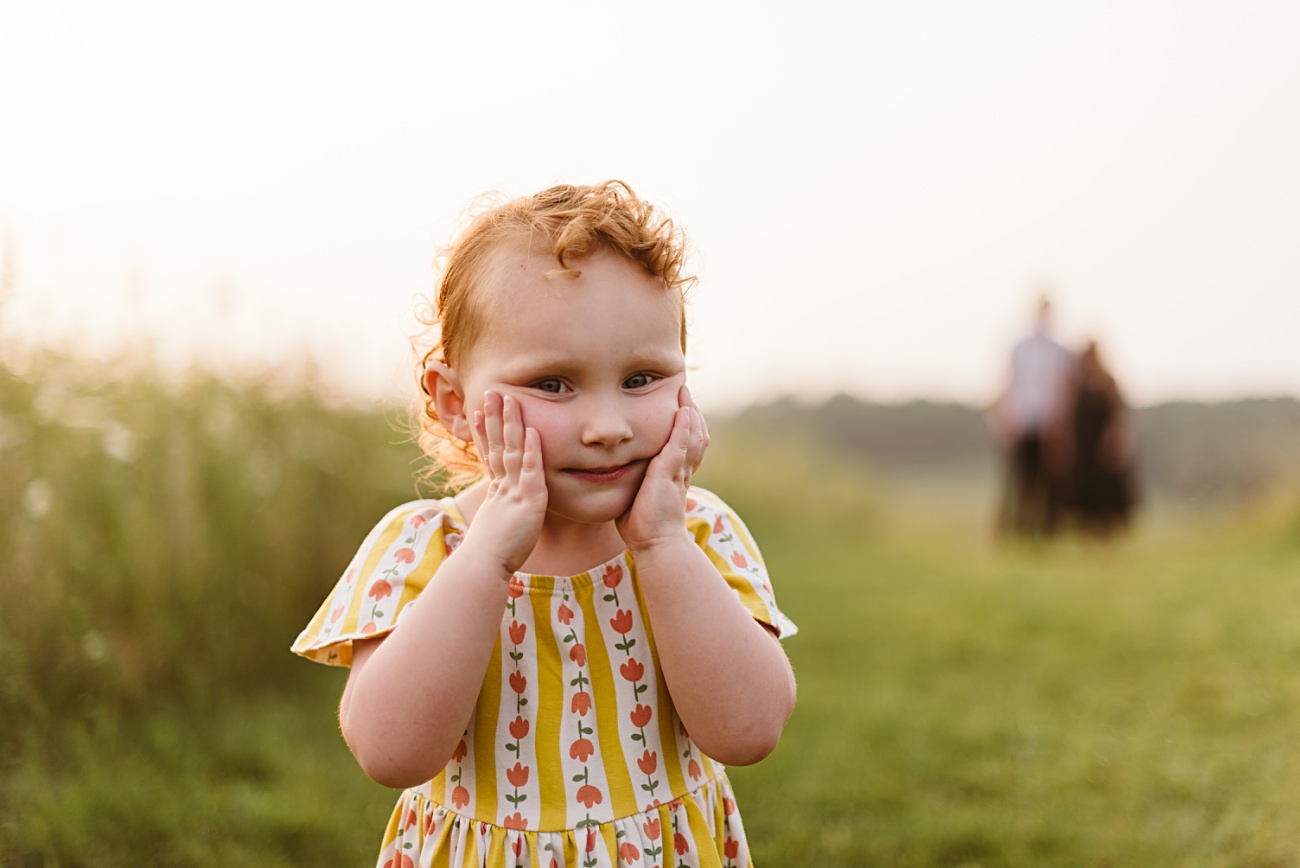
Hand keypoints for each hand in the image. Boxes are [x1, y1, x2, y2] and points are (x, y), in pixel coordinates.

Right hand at [466, 391, 547, 574]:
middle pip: (498, 445)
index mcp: (496, 494)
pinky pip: (530, 470)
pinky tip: (532, 430)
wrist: (483, 566)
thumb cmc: (490, 558)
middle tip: (491, 393)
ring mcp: (514, 492)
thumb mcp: (495, 533)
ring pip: (512, 450)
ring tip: (508, 399)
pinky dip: (532, 449)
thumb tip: (493, 524)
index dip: (487, 433)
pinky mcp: (528, 501)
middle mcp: (503, 488)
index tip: (481, 414)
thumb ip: (499, 521)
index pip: (492, 455)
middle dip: (495, 418)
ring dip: (511, 424)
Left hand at [616, 385, 708, 551]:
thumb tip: (609, 471)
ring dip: (690, 411)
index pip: (686, 442)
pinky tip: (682, 408)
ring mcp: (679, 469)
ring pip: (693, 434)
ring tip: (683, 392)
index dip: (685, 424)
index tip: (678, 406)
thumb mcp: (635, 494)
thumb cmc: (641, 524)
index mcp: (675, 473)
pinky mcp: (671, 470)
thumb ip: (630, 479)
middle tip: (683, 391)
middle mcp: (682, 469)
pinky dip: (684, 424)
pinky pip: (683, 442)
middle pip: (695, 433)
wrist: (654, 542)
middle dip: (691, 411)